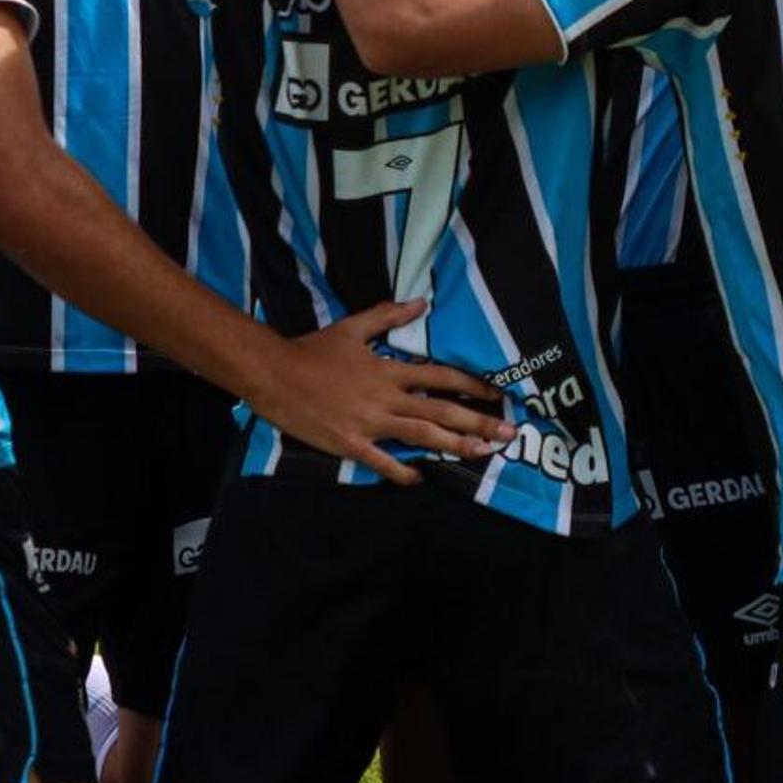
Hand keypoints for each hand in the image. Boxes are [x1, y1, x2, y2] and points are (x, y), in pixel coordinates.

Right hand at [239, 301, 516, 484]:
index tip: (498, 395)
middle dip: (478, 423)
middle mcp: (386, 398)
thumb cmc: (312, 350)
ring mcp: (369, 423)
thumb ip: (388, 316)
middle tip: (508, 434)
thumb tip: (421, 303)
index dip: (473, 386)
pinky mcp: (350, 443)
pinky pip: (382, 461)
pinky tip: (420, 479)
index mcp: (389, 370)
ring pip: (421, 435)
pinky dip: (402, 471)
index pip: (442, 378)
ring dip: (454, 446)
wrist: (274, 374)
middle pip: (441, 411)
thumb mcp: (352, 327)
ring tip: (482, 454)